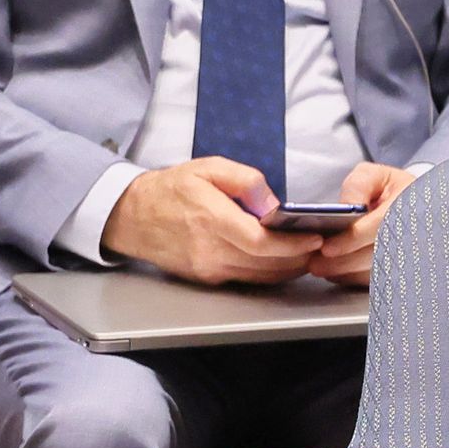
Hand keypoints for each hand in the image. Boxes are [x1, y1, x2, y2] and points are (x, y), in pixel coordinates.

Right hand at [102, 158, 322, 284]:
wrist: (130, 216)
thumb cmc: (169, 189)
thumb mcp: (208, 168)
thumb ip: (246, 180)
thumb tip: (273, 204)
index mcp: (211, 219)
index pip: (262, 242)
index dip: (293, 244)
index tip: (315, 238)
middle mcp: (209, 250)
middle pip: (266, 263)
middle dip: (298, 257)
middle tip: (318, 246)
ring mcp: (205, 268)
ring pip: (259, 276)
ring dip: (286, 268)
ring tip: (304, 255)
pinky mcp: (203, 278)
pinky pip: (244, 279)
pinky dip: (266, 272)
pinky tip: (278, 261)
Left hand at [307, 163, 417, 285]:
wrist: (408, 203)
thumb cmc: (387, 189)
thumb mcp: (372, 176)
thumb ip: (357, 186)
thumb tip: (349, 206)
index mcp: (409, 204)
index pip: (380, 227)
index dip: (353, 239)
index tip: (328, 248)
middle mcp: (414, 231)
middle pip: (376, 255)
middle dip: (343, 262)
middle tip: (316, 264)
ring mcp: (410, 252)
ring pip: (376, 271)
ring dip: (345, 272)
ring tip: (320, 267)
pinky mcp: (400, 267)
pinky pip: (376, 279)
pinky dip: (352, 277)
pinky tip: (335, 272)